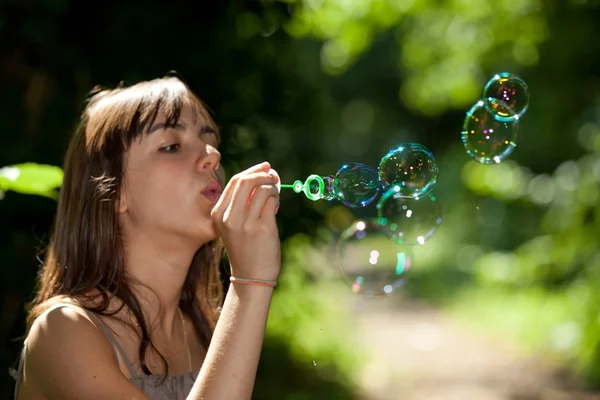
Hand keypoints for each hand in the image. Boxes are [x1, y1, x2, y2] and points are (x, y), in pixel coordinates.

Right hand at [211, 162, 280, 281]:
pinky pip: (272, 200)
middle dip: (263, 174)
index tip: (265, 167)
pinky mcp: (262, 228)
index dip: (252, 171)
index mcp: (218, 214)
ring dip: (273, 187)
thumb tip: (264, 175)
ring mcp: (245, 223)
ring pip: (262, 189)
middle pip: (246, 181)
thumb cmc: (246, 248)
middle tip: (274, 175)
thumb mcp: (235, 225)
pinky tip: (275, 207)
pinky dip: (276, 198)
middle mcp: (229, 217)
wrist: (251, 276)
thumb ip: (243, 202)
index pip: (234, 182)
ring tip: (275, 197)